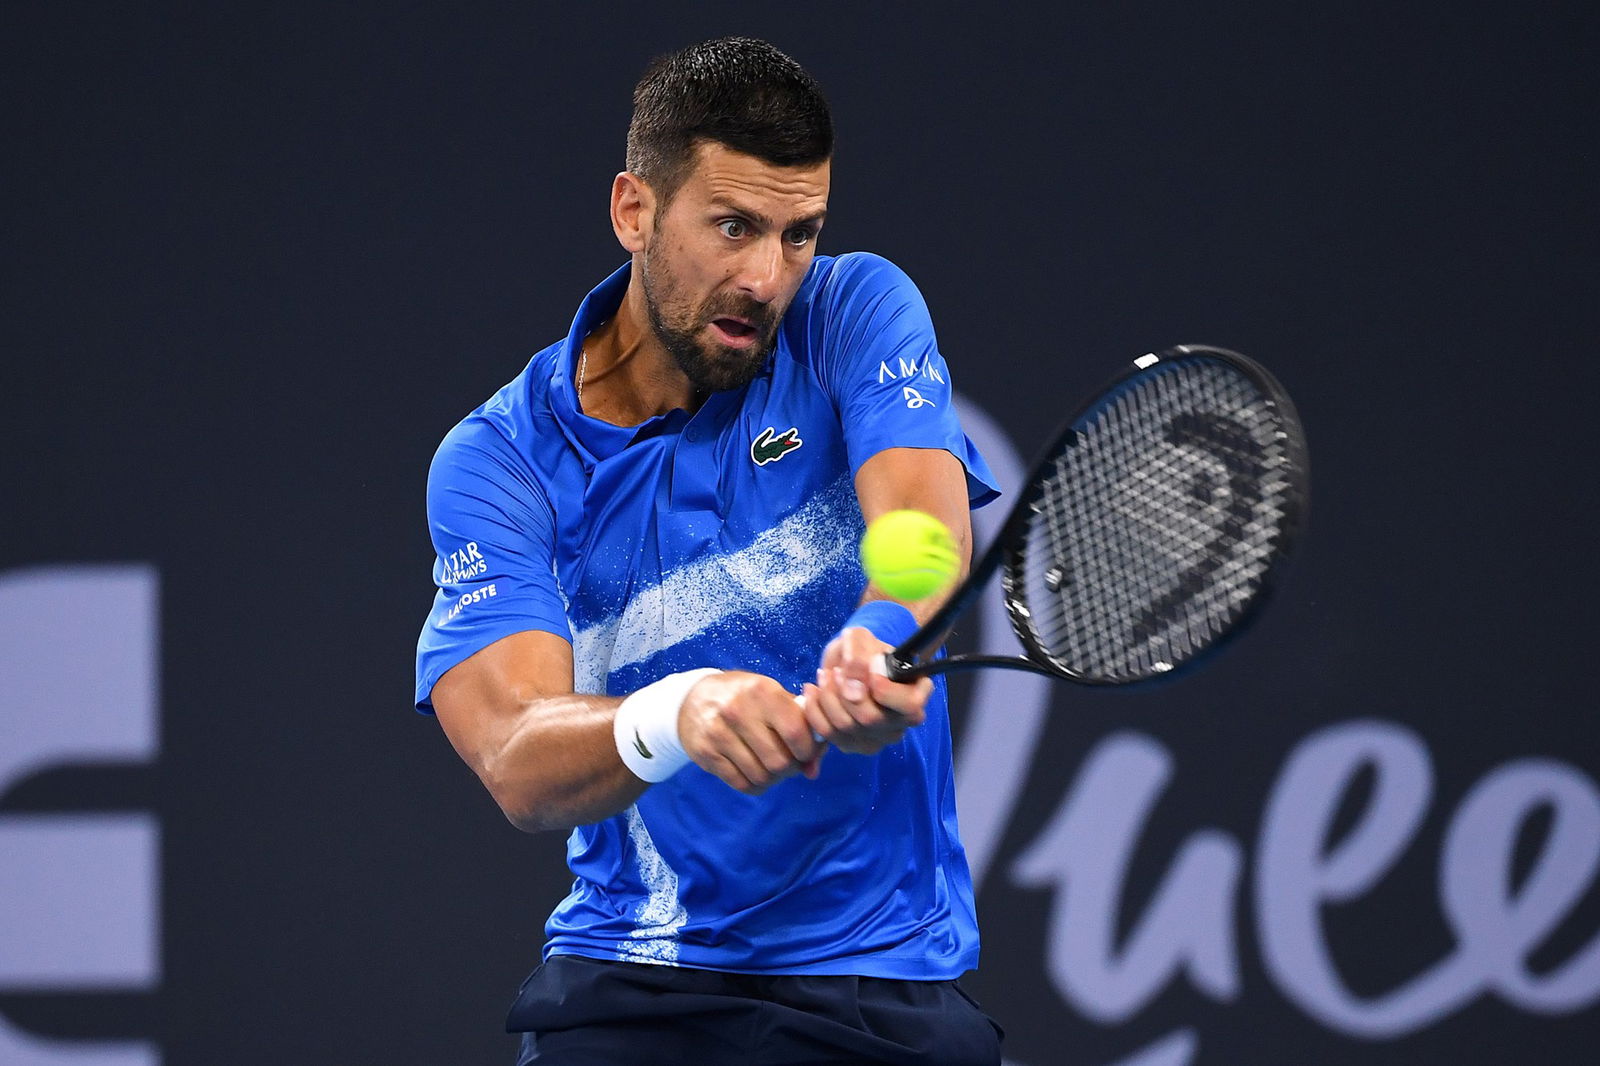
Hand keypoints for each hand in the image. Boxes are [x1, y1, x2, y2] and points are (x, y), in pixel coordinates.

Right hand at [678, 671, 825, 794]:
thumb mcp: (773, 698)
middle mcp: (739, 711)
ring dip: (773, 779)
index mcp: (763, 692)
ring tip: (771, 767)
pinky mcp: (706, 753)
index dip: (808, 751)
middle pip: (780, 762)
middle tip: (788, 763)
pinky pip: (741, 784)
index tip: (806, 752)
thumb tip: (813, 770)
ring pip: (761, 776)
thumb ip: (801, 727)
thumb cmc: (745, 698)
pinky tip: (755, 773)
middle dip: (791, 769)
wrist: (692, 698)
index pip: (797, 733)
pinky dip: (755, 785)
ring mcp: (719, 733)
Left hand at [803, 626, 932, 755]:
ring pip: (846, 727)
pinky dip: (815, 710)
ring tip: (824, 676)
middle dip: (844, 691)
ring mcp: (879, 739)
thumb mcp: (860, 639)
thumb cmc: (862, 651)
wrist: (847, 664)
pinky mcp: (854, 745)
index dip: (883, 688)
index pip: (909, 705)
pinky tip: (813, 691)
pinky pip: (829, 734)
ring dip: (828, 698)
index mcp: (916, 694)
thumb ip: (858, 655)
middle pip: (870, 718)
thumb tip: (853, 684)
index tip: (868, 667)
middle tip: (835, 671)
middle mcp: (902, 722)